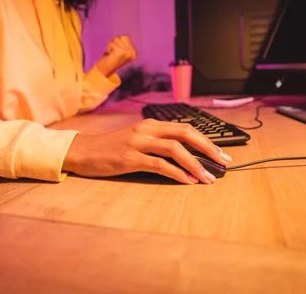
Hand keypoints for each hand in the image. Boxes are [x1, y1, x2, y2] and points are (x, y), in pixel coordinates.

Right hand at [62, 119, 231, 183]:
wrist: (82, 152)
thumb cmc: (110, 149)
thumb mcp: (136, 141)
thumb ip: (157, 144)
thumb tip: (185, 158)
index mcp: (150, 125)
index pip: (185, 128)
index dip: (206, 140)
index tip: (221, 154)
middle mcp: (146, 130)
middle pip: (185, 134)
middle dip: (208, 148)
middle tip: (223, 162)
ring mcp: (137, 143)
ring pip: (174, 149)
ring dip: (195, 164)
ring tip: (207, 177)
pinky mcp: (129, 159)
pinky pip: (158, 164)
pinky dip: (176, 173)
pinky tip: (186, 181)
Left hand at [95, 35, 136, 76]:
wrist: (104, 71)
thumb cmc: (111, 60)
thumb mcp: (120, 51)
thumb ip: (123, 43)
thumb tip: (124, 35)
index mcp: (134, 53)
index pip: (126, 37)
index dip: (118, 42)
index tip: (116, 52)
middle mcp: (133, 53)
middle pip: (122, 37)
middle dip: (115, 42)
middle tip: (113, 52)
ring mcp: (128, 52)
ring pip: (117, 38)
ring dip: (111, 45)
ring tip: (111, 53)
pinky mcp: (121, 52)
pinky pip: (112, 43)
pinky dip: (109, 47)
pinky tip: (110, 54)